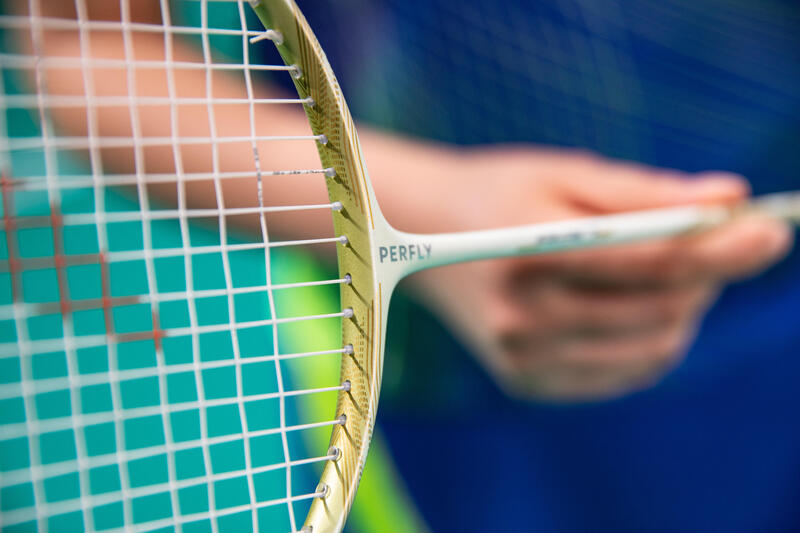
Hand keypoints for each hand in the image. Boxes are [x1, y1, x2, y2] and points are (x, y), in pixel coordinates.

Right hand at [393, 148, 792, 400]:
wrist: (419, 236)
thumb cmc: (497, 193)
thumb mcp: (563, 174)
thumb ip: (645, 191)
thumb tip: (731, 200)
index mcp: (526, 249)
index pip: (652, 260)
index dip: (724, 247)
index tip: (773, 230)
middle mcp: (520, 316)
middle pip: (661, 307)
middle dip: (707, 274)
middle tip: (708, 240)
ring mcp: (521, 357)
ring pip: (653, 347)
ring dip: (685, 308)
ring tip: (668, 272)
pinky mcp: (526, 381)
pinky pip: (625, 373)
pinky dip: (654, 341)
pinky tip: (640, 307)